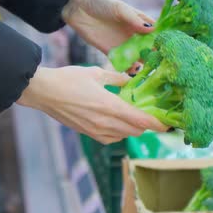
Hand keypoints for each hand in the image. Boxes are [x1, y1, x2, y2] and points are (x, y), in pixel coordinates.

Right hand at [17, 66, 165, 143]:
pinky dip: (119, 132)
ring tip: (132, 115)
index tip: (168, 123)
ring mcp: (95, 131)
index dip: (157, 124)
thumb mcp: (96, 73)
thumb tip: (130, 80)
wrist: (43, 92)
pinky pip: (111, 138)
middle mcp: (105, 123)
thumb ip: (117, 79)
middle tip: (151, 114)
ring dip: (132, 128)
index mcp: (110, 107)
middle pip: (135, 130)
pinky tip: (116, 122)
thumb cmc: (68, 79)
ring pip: (124, 135)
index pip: (141, 121)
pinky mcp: (87, 133)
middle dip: (146, 124)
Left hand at [62, 0, 154, 72]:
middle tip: (159, 64)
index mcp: (138, 22)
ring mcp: (122, 44)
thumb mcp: (119, 9)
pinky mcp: (110, 52)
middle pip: (148, 48)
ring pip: (136, 58)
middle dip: (154, 56)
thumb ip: (134, 19)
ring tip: (146, 69)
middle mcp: (133, 35)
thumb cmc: (101, 3)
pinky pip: (121, 63)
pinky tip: (132, 72)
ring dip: (141, 64)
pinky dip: (127, 68)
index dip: (162, 40)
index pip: (155, 33)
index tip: (168, 48)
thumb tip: (152, 29)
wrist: (78, 8)